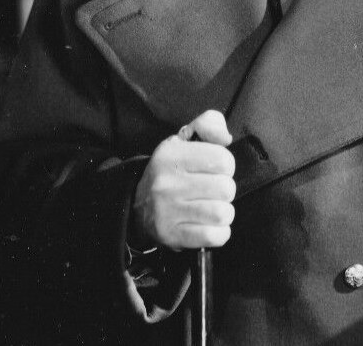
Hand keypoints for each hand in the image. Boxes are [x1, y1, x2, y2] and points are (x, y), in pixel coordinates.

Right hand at [130, 110, 235, 249]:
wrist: (137, 205)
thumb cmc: (171, 171)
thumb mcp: (184, 141)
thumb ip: (209, 126)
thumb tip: (225, 136)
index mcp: (170, 155)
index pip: (222, 159)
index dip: (225, 165)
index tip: (213, 169)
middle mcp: (166, 182)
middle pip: (226, 188)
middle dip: (224, 191)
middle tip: (211, 191)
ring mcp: (168, 211)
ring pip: (222, 213)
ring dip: (223, 213)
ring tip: (210, 208)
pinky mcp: (172, 235)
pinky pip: (214, 236)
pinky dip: (219, 233)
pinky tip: (208, 225)